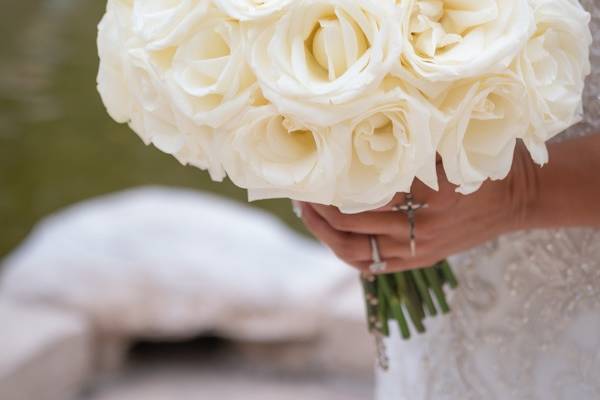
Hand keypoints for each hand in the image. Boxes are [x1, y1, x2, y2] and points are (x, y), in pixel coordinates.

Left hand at [299, 147, 534, 272]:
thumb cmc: (485, 160)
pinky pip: (374, 266)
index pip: (363, 191)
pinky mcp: (423, 260)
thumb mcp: (454, 141)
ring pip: (356, 250)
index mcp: (429, 190)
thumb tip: (360, 127)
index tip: (312, 170)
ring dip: (325, 234)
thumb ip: (413, 140)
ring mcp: (422, 247)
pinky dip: (348, 254)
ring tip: (309, 215)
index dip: (331, 184)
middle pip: (352, 222)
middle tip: (301, 193)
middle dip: (319, 208)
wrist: (520, 197)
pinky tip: (332, 238)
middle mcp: (423, 223)